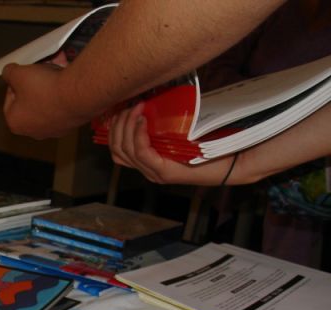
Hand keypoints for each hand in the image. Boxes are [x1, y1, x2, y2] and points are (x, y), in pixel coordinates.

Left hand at [2, 62, 81, 138]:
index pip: (10, 99)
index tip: (24, 72)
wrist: (78, 95)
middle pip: (29, 102)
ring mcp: (53, 130)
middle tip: (40, 70)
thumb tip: (8, 72)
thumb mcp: (18, 73)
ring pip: (47, 103)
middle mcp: (33, 131)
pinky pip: (62, 106)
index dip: (16, 82)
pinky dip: (63, 93)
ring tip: (55, 70)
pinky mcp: (70, 125)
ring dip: (49, 87)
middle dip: (34, 84)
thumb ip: (8, 72)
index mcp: (15, 122)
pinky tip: (66, 80)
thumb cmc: (43, 88)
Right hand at [108, 102, 235, 185]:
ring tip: (136, 109)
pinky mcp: (165, 172)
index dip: (114, 126)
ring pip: (125, 151)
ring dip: (126, 127)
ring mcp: (155, 172)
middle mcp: (148, 169)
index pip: (117, 148)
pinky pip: (141, 153)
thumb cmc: (212, 143)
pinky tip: (142, 120)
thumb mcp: (183, 129)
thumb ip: (167, 122)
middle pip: (117, 149)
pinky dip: (138, 136)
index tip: (122, 106)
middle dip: (118, 124)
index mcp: (150, 161)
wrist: (236, 160)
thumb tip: (154, 94)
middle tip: (130, 104)